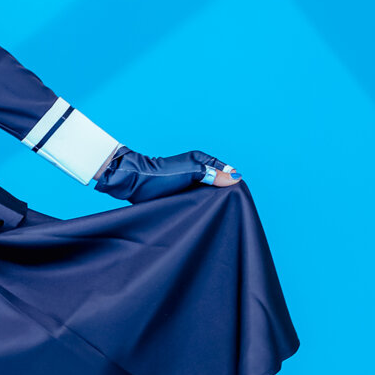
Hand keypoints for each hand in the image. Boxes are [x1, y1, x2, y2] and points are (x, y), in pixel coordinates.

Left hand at [94, 148, 241, 203]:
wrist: (135, 184)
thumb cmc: (161, 176)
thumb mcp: (191, 172)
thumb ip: (213, 174)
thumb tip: (236, 178)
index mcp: (201, 159)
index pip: (225, 170)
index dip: (233, 181)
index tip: (240, 195)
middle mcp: (196, 170)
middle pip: (217, 182)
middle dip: (224, 193)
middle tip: (231, 207)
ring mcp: (189, 183)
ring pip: (207, 193)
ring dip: (212, 201)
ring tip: (220, 212)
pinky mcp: (181, 194)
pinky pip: (197, 200)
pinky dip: (202, 206)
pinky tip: (206, 214)